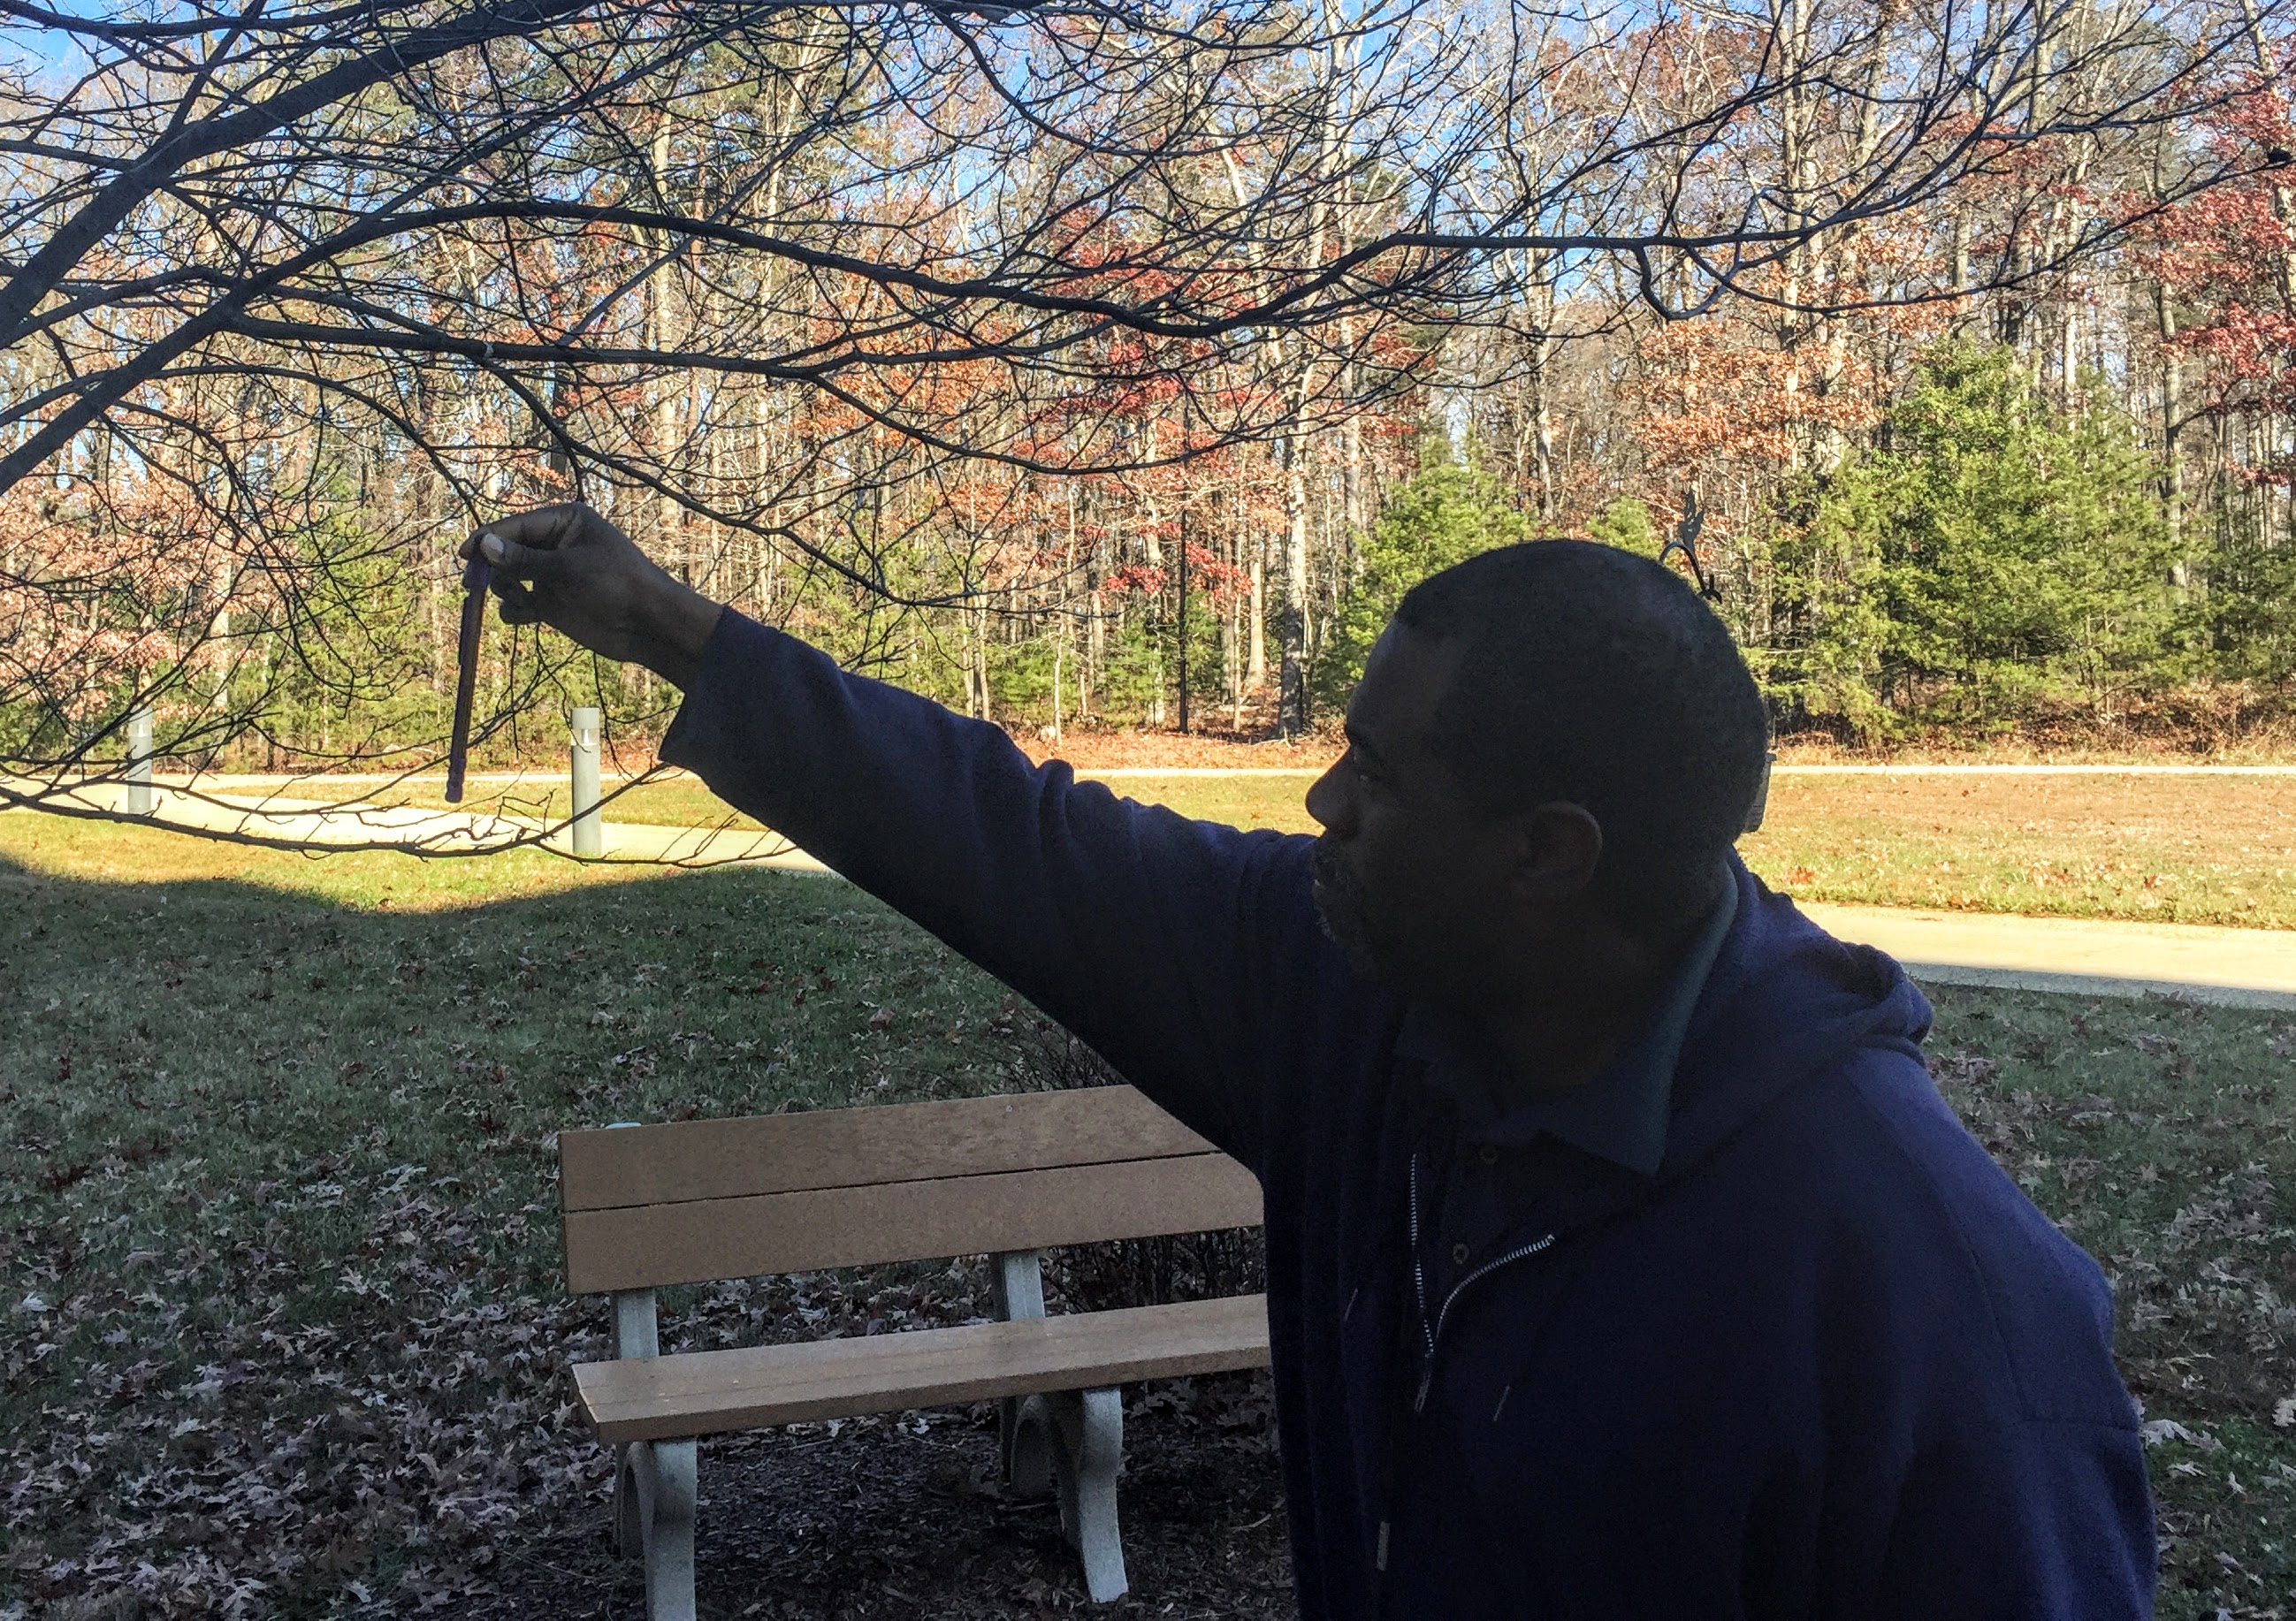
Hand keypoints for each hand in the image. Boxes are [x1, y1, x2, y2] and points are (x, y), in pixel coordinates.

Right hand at [462, 504, 723, 688]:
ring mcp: (552, 574)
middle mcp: (556, 544)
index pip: (516, 526)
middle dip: (491, 567)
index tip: (464, 555)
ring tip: (519, 600)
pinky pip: (519, 603)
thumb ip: (525, 560)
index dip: (487, 540)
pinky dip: (515, 610)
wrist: (648, 624)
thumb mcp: (569, 569)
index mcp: (565, 521)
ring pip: (509, 577)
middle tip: (472, 584)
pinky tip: (524, 615)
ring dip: (505, 589)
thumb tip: (484, 546)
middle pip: (507, 550)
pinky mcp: (552, 602)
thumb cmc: (616, 585)